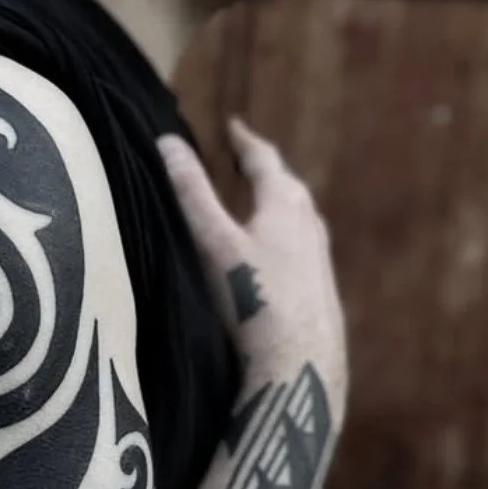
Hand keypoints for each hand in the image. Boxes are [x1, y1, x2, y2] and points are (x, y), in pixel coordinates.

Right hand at [158, 118, 347, 432]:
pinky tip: (275, 257)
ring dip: (278, 203)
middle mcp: (310, 224)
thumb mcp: (214, 242)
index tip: (233, 125)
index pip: (265, 160)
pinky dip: (285, 235)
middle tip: (244, 160)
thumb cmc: (255, 298)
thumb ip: (191, 193)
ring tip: (259, 201)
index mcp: (285, 203)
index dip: (245, 141)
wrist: (300, 362)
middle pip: (287, 186)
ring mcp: (320, 258)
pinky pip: (302, 246)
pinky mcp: (321, 289)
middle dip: (264, 170)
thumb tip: (166, 141)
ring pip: (299, 217)